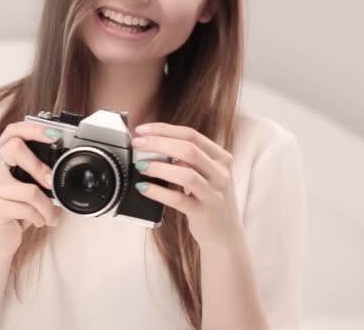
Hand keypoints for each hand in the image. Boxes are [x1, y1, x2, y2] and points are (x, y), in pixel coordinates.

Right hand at [0, 122, 61, 259]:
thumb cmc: (14, 212)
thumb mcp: (24, 188)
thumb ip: (33, 173)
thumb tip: (60, 165)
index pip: (12, 131)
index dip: (33, 128)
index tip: (54, 134)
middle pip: (15, 148)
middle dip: (39, 166)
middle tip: (50, 182)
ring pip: (29, 189)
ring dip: (46, 206)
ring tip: (50, 215)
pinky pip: (27, 208)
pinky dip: (40, 217)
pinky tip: (38, 222)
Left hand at [131, 122, 238, 248]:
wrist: (225, 234)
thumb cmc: (209, 199)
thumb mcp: (206, 174)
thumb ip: (188, 159)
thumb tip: (153, 143)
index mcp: (221, 158)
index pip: (192, 135)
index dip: (164, 129)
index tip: (142, 130)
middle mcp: (220, 173)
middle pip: (188, 149)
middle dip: (158, 143)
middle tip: (137, 144)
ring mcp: (214, 194)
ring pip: (186, 174)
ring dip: (159, 167)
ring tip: (140, 165)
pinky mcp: (204, 213)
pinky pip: (179, 199)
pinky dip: (158, 192)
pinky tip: (144, 187)